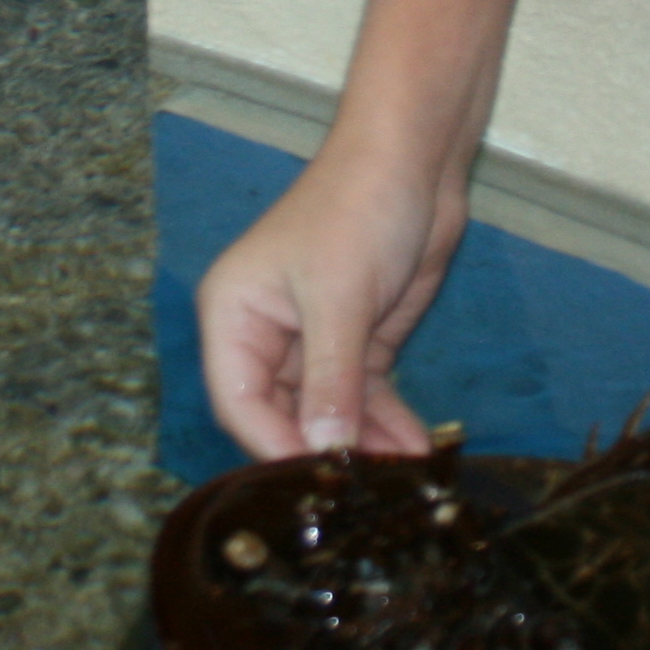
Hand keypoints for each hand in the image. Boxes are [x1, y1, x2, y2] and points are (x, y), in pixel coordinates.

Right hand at [193, 147, 463, 459]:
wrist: (416, 160)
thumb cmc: (358, 210)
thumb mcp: (340, 298)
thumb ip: (329, 380)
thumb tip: (323, 451)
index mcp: (234, 315)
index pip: (240, 401)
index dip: (275, 445)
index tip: (317, 479)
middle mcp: (265, 334)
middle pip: (282, 416)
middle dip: (326, 451)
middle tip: (367, 490)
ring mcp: (314, 342)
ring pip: (329, 414)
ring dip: (364, 445)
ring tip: (402, 480)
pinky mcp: (359, 342)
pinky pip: (364, 398)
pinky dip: (387, 425)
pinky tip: (415, 453)